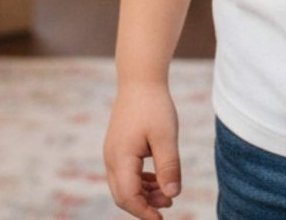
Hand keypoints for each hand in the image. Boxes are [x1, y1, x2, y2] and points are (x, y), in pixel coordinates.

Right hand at [103, 82, 183, 219]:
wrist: (140, 79)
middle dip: (145, 205)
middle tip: (169, 204)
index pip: (128, 197)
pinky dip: (141, 182)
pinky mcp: (118, 147)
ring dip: (144, 194)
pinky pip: (126, 174)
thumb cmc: (154, 106)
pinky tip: (158, 180)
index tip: (162, 219)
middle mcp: (111, 158)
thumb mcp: (166, 137)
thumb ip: (169, 167)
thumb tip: (173, 195)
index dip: (144, 212)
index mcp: (121, 158)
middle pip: (123, 195)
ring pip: (124, 185)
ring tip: (168, 193)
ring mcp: (112, 152)